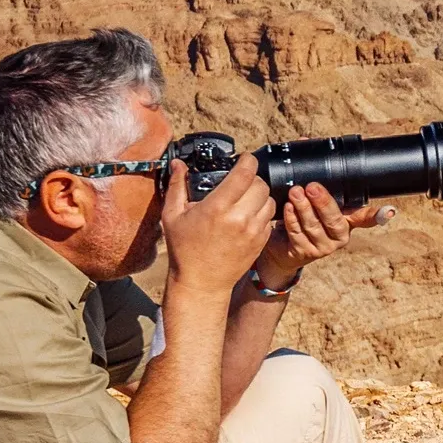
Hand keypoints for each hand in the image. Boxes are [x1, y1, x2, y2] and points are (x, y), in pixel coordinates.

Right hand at [160, 156, 275, 300]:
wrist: (201, 282)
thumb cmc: (184, 250)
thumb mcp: (172, 216)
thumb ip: (177, 186)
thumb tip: (178, 164)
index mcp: (217, 208)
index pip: (245, 173)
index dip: (247, 161)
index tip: (243, 159)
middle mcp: (239, 217)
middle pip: (261, 184)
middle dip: (252, 178)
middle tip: (241, 181)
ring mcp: (253, 230)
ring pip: (269, 199)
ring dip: (260, 195)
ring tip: (245, 198)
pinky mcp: (261, 241)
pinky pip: (270, 217)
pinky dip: (262, 212)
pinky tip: (248, 215)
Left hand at [254, 183, 386, 289]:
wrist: (284, 246)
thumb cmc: (305, 217)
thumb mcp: (316, 200)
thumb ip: (319, 180)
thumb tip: (307, 145)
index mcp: (348, 220)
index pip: (367, 218)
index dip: (379, 215)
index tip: (390, 211)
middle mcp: (340, 236)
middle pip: (335, 221)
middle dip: (324, 202)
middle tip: (312, 187)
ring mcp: (323, 247)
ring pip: (314, 227)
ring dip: (303, 208)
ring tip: (295, 192)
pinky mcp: (305, 253)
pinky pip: (298, 234)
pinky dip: (291, 220)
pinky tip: (287, 207)